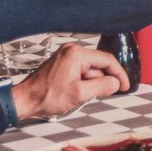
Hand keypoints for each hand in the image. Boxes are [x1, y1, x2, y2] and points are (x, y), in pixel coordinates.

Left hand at [11, 43, 129, 121]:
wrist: (26, 99)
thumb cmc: (47, 96)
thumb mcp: (79, 94)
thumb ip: (101, 86)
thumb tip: (116, 83)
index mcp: (77, 54)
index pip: (107, 60)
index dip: (119, 74)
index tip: (125, 86)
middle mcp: (72, 51)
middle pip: (99, 64)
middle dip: (104, 80)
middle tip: (104, 95)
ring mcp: (66, 56)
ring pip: (90, 69)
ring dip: (92, 83)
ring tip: (81, 96)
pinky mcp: (62, 63)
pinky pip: (81, 70)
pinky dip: (84, 81)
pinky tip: (78, 92)